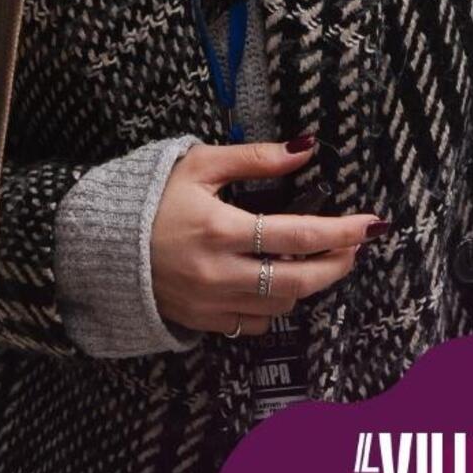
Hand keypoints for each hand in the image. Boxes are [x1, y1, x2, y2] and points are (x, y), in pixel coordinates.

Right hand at [150, 137, 386, 336]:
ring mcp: (210, 303)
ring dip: (308, 282)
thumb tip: (305, 149)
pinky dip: (274, 304)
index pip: (297, 234)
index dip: (341, 230)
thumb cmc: (152, 198)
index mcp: (220, 230)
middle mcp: (219, 274)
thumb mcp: (201, 164)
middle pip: (298, 280)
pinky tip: (278, 280)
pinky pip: (254, 323)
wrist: (101, 246)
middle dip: (337, 264)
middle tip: (355, 246)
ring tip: (320, 257)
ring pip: (280, 304)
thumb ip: (256, 158)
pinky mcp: (203, 321)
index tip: (371, 224)